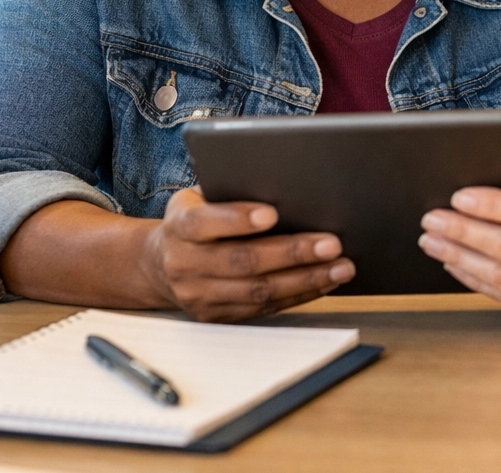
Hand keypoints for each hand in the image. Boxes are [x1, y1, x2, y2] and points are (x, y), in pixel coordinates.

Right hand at [140, 187, 354, 321]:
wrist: (158, 264)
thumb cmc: (194, 219)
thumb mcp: (198, 197)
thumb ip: (230, 192)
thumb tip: (285, 183)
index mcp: (180, 227)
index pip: (204, 223)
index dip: (238, 219)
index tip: (273, 213)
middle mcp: (185, 264)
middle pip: (242, 261)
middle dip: (292, 253)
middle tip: (332, 244)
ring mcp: (200, 295)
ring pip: (258, 291)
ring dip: (306, 279)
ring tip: (341, 267)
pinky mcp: (216, 316)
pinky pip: (263, 308)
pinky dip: (298, 295)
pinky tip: (324, 282)